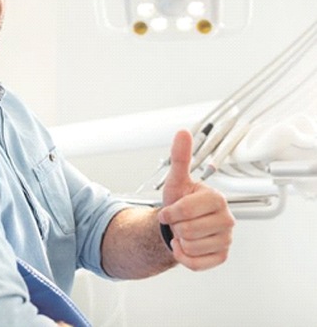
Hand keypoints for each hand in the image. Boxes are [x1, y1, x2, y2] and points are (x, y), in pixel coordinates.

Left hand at [158, 130, 234, 270]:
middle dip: (175, 226)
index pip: (187, 210)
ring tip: (184, 230)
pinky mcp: (222, 256)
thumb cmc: (179, 201)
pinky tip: (185, 246)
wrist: (179, 224)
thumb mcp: (176, 179)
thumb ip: (180, 157)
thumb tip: (183, 132)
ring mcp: (226, 239)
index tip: (167, 210)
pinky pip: (195, 263)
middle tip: (179, 220)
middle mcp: (226, 219)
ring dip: (179, 241)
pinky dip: (183, 256)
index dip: (171, 212)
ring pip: (191, 246)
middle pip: (188, 230)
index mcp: (216, 198)